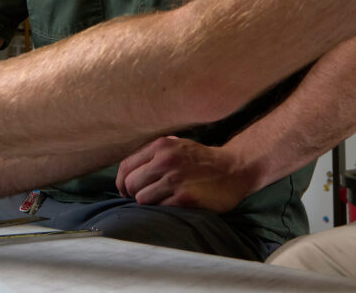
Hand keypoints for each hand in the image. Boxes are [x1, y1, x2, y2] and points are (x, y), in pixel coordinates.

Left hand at [116, 136, 254, 213]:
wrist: (234, 169)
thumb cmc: (201, 160)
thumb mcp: (177, 146)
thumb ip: (153, 153)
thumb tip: (126, 171)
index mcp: (161, 146)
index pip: (125, 166)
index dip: (121, 182)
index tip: (125, 190)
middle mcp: (166, 161)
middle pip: (130, 184)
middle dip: (133, 194)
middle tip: (143, 198)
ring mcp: (176, 180)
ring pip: (141, 199)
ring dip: (148, 203)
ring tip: (161, 200)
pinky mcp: (185, 198)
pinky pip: (159, 209)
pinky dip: (163, 209)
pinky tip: (173, 204)